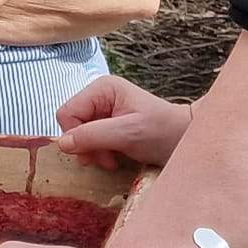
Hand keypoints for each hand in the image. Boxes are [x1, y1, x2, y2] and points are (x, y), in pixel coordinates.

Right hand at [54, 75, 191, 169]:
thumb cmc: (162, 132)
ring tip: (112, 159)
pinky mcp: (107, 124)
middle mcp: (99, 96)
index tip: (95, 153)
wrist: (186, 140)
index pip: (67, 112)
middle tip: (106, 158)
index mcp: (102, 88)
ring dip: (92, 152)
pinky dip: (98, 153)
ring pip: (78, 135)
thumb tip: (62, 143)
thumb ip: (93, 136)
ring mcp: (102, 110)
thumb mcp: (127, 134)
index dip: (75, 135)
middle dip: (86, 145)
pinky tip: (114, 158)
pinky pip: (89, 140)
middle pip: (71, 124)